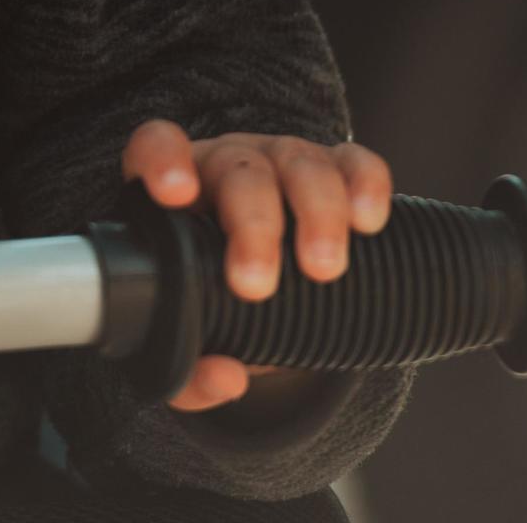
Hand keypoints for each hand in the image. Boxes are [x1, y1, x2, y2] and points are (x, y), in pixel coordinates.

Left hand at [120, 119, 394, 413]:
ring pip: (300, 163)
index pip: (157, 148)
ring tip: (323, 269)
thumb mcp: (188, 349)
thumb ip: (189, 375)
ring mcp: (282, 163)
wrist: (261, 301)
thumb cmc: (211, 311)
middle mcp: (226, 166)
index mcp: (175, 193)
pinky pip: (354, 163)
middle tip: (255, 285)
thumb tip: (225, 378)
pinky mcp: (337, 172)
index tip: (175, 194)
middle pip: (238, 171)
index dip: (163, 161)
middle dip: (251, 225)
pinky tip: (368, 221)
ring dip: (315, 213)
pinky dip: (365, 184)